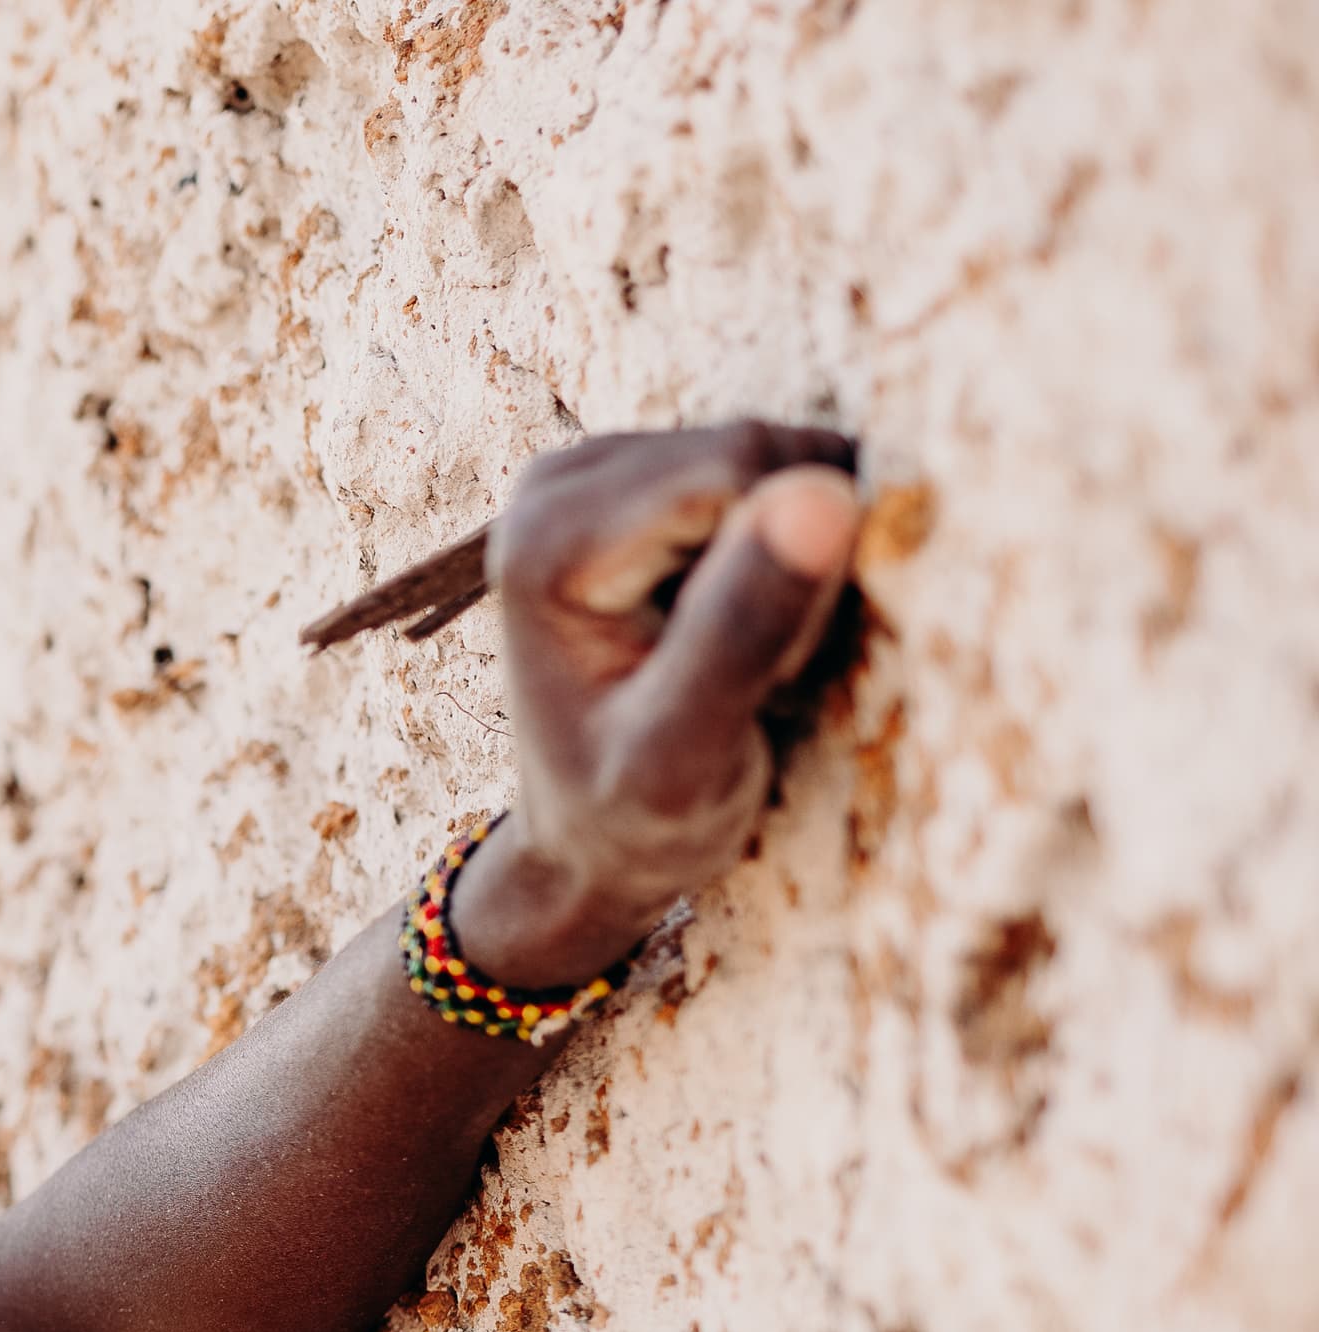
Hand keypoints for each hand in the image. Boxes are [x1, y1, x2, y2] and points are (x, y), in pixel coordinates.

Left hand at [451, 423, 864, 987]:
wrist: (594, 842)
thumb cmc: (636, 819)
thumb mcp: (689, 753)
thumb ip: (742, 630)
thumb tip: (821, 495)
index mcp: (546, 538)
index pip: (741, 472)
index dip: (795, 563)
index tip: (763, 667)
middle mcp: (556, 484)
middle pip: (761, 454)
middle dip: (799, 554)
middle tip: (762, 667)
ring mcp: (596, 472)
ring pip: (780, 460)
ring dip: (802, 553)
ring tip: (752, 651)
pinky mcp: (645, 477)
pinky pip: (774, 474)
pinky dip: (791, 544)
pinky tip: (750, 619)